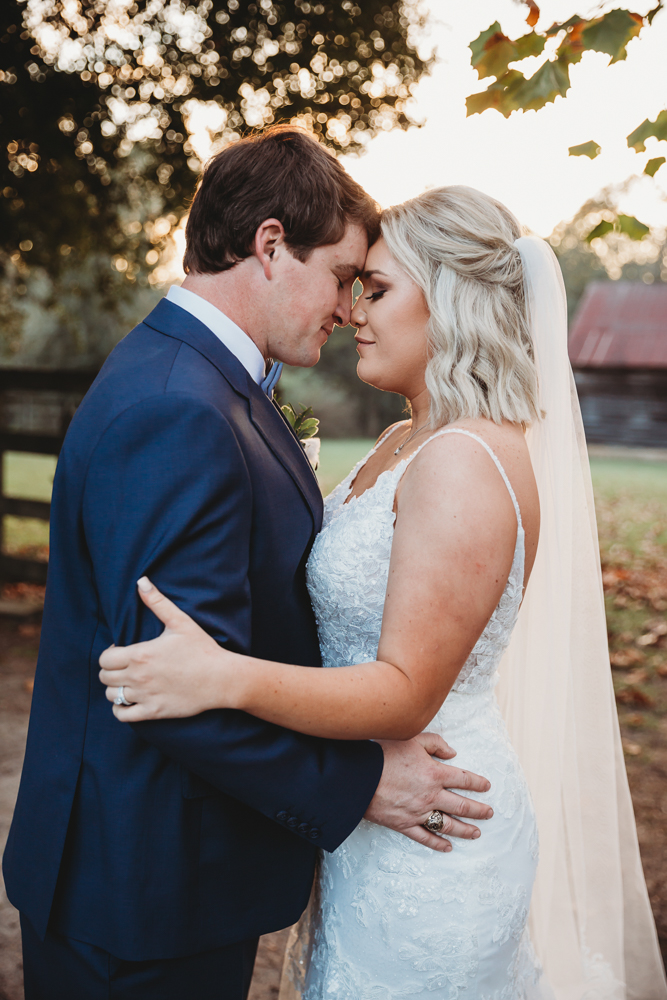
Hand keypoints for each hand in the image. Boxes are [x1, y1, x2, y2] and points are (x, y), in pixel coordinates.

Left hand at [99, 578, 235, 720]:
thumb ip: (157, 602)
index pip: (104, 659)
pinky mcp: (154, 712)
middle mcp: (138, 677)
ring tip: (128, 682)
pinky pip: (123, 715)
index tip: (122, 650)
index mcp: (140, 654)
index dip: (109, 653)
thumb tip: (141, 581)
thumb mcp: (180, 622)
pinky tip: (129, 700)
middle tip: (124, 666)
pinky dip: (120, 708)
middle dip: (110, 670)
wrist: (222, 678)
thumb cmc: (202, 649)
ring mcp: (145, 696)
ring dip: (115, 689)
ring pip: (111, 696)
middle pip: (104, 677)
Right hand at [365, 733, 492, 852]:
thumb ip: (436, 743)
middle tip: (489, 813)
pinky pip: (425, 837)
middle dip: (479, 810)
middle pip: (462, 806)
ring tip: (476, 833)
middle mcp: (431, 795)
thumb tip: (452, 753)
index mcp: (435, 773)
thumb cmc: (384, 754)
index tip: (487, 786)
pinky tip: (448, 847)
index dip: (477, 783)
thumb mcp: (412, 739)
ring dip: (465, 830)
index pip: (464, 779)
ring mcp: (418, 812)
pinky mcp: (404, 824)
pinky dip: (438, 843)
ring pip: (448, 825)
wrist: (358, 777)